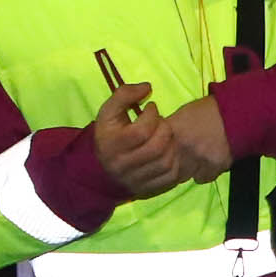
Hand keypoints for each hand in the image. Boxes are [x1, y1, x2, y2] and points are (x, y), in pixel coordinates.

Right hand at [90, 82, 187, 198]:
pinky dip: (174, 162)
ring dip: (171, 145)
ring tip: (165, 137)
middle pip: (157, 147)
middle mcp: (122, 165)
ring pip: (166, 162)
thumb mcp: (108, 112)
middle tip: (161, 123)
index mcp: (111, 145)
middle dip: (165, 130)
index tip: (151, 108)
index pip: (141, 131)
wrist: (101, 167)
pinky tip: (167, 151)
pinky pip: (171, 176)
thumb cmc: (109, 134)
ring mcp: (135, 180)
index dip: (152, 115)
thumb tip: (147, 87)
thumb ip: (124, 94)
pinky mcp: (147, 189)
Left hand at [160, 93, 232, 182]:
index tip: (162, 154)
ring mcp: (198, 158)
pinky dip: (204, 173)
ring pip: (183, 175)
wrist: (239, 112)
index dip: (157, 155)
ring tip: (196, 158)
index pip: (155, 153)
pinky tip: (208, 163)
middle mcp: (182, 147)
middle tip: (180, 157)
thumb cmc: (210, 109)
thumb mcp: (183, 113)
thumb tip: (156, 138)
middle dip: (171, 164)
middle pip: (168, 167)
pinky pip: (202, 178)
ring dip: (187, 170)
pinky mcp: (213, 166)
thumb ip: (168, 128)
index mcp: (171, 131)